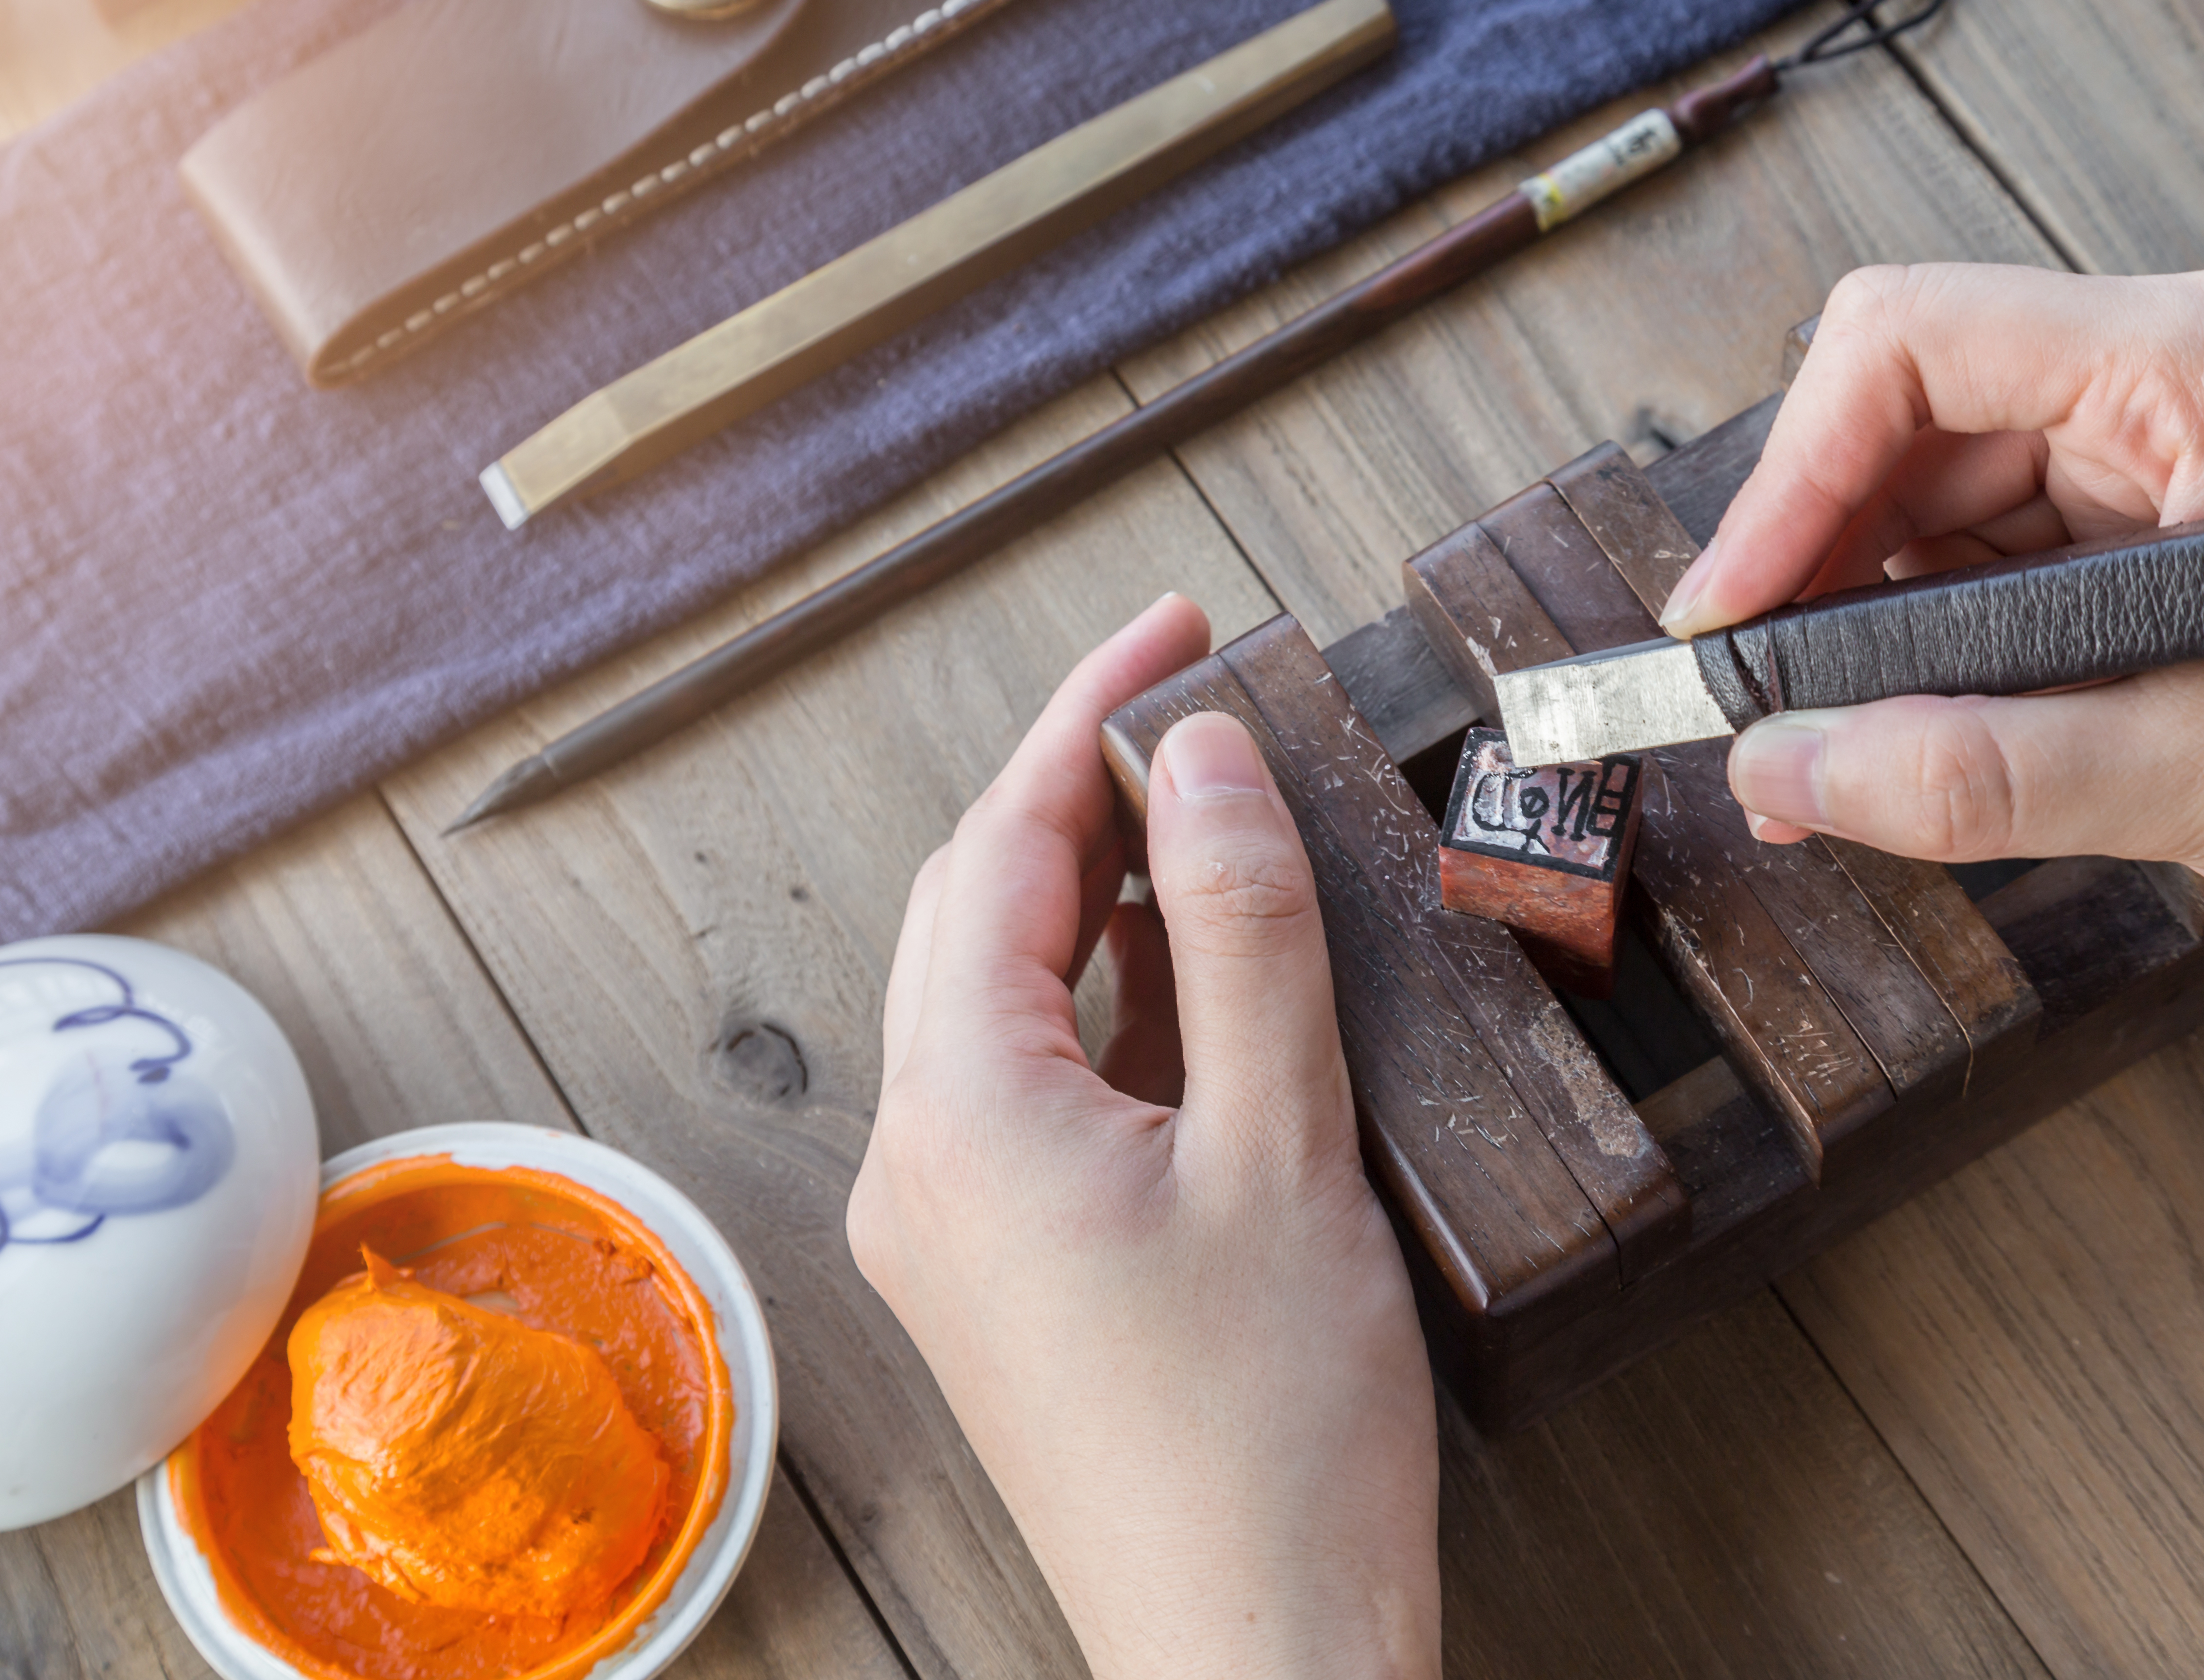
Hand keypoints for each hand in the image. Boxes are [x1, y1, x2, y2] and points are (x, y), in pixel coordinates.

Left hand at [847, 594, 1440, 1679]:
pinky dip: (1103, 1007)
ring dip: (1090, 897)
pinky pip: (1027, 1087)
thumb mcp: (1281, 1148)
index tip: (1168, 626)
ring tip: (1204, 818)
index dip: (1086, 717)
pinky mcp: (996, 1275)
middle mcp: (922, 1163)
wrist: (1253, 1650)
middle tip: (1191, 704)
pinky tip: (1189, 975)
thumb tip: (1205, 760)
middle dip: (1074, 794)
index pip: (1005, 852)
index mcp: (964, 1117)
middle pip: (977, 913)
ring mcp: (948, 1228)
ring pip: (998, 998)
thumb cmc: (1270, 1438)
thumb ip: (1242, 936)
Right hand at [1660, 264, 2203, 955]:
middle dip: (1813, 566)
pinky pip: (1989, 571)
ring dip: (1860, 625)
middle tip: (1754, 703)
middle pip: (1907, 421)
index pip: (1915, 342)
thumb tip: (1783, 771)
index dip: (1792, 474)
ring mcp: (2168, 458)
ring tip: (1819, 754)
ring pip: (1934, 503)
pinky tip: (1893, 744)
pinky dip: (1924, 658)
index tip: (1733, 613)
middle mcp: (2178, 383)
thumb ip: (1981, 773)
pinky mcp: (2156, 539)